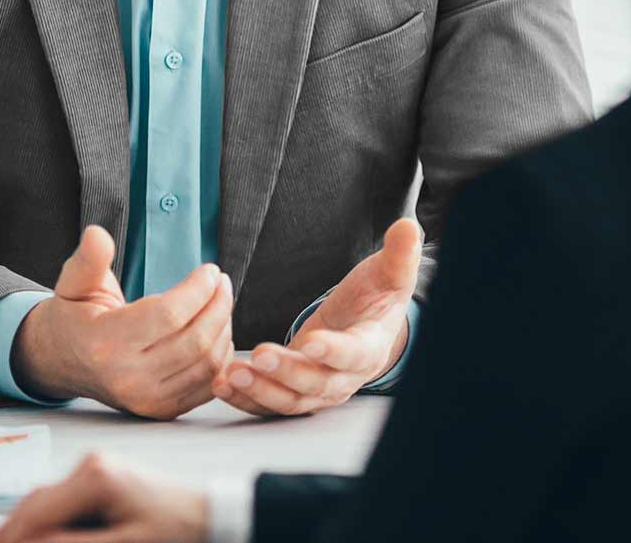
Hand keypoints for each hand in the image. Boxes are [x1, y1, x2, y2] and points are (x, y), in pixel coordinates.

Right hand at [0, 451, 207, 542]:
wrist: (206, 512)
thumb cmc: (174, 531)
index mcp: (95, 477)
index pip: (36, 514)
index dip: (9, 540)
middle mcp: (89, 465)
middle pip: (33, 505)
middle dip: (7, 535)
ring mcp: (92, 468)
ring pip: (40, 502)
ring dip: (20, 529)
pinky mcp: (97, 477)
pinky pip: (57, 502)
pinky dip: (40, 522)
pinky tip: (28, 537)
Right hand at [13, 225, 232, 418]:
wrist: (63, 362)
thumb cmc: (74, 317)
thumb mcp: (74, 282)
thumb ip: (89, 259)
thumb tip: (97, 235)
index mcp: (105, 343)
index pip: (168, 315)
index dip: (198, 289)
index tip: (210, 270)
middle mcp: (126, 378)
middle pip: (195, 341)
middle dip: (219, 304)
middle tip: (222, 282)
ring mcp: (145, 399)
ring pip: (207, 365)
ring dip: (224, 328)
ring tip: (222, 301)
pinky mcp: (160, 409)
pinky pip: (207, 386)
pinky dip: (221, 357)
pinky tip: (218, 332)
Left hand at [214, 217, 421, 416]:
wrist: (366, 328)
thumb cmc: (376, 299)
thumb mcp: (390, 276)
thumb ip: (399, 256)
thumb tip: (409, 228)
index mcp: (368, 348)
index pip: (352, 354)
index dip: (333, 350)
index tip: (312, 342)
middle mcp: (343, 378)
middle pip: (315, 383)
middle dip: (286, 372)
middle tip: (259, 355)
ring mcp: (317, 390)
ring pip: (289, 400)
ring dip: (259, 391)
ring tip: (230, 375)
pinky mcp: (294, 392)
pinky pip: (269, 403)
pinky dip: (246, 399)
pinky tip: (222, 384)